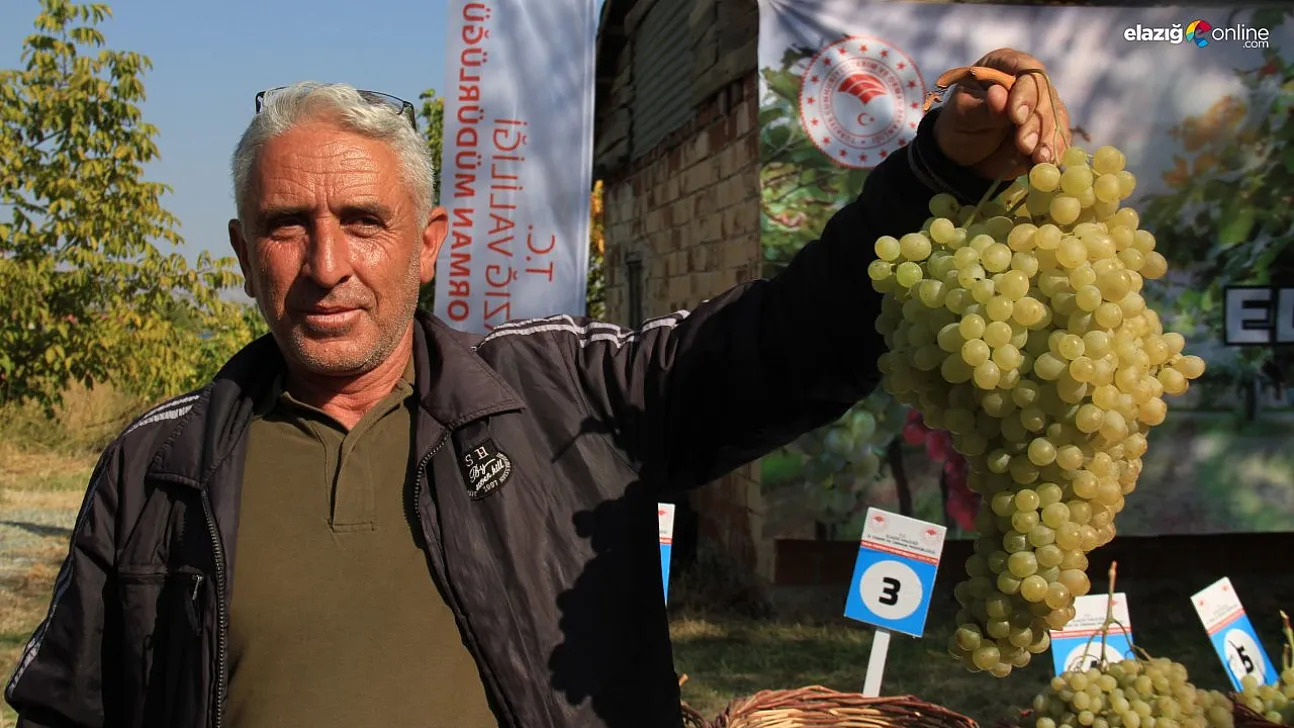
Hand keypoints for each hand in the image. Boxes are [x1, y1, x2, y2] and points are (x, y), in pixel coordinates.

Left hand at [932, 48, 1071, 179]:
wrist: (963, 154)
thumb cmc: (959, 126)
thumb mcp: (964, 117)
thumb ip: (983, 109)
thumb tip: (998, 95)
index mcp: (1004, 65)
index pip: (1026, 69)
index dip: (1025, 91)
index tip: (1016, 116)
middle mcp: (1027, 81)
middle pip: (1044, 94)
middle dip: (1036, 122)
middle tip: (1024, 145)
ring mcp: (1041, 104)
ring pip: (1055, 116)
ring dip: (1048, 138)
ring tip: (1038, 157)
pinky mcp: (1048, 128)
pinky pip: (1058, 136)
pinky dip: (1054, 150)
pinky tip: (1047, 161)